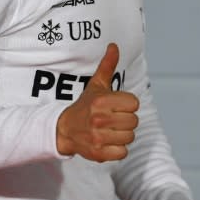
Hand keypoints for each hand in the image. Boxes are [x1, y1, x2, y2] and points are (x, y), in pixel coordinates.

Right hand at [56, 43, 139, 161]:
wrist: (64, 129)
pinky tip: (107, 141)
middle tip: (113, 119)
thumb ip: (107, 66)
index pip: (134, 103)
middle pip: (134, 121)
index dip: (127, 105)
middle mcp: (99, 119)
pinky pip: (123, 152)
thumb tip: (114, 46)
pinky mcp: (98, 153)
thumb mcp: (96, 85)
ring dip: (122, 135)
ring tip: (110, 130)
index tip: (116, 106)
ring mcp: (98, 137)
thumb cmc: (85, 106)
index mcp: (101, 101)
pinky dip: (118, 149)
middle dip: (125, 120)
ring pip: (130, 137)